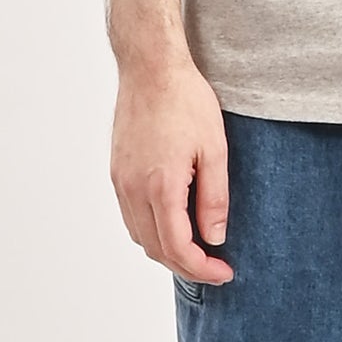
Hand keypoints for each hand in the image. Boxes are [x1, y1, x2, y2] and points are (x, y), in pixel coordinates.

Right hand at [111, 53, 234, 285]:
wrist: (151, 68)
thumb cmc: (186, 101)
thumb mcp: (215, 150)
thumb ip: (214, 198)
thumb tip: (215, 237)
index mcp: (160, 186)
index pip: (178, 248)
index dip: (202, 268)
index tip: (225, 273)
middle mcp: (133, 189)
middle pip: (155, 249)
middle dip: (186, 266)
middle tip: (216, 268)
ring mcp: (120, 181)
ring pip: (140, 236)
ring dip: (167, 251)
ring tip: (197, 250)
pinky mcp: (116, 172)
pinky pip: (131, 216)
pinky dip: (151, 231)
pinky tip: (174, 225)